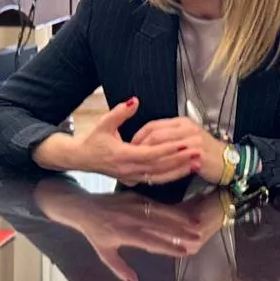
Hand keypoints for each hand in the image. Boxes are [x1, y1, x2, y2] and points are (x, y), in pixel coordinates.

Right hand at [33, 98, 201, 185]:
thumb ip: (120, 112)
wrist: (80, 158)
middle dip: (180, 160)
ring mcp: (131, 177)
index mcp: (122, 155)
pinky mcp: (133, 180)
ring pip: (160, 177)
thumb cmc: (92, 141)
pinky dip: (170, 176)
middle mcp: (128, 169)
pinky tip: (183, 171)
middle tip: (198, 152)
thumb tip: (134, 100)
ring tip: (196, 164)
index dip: (169, 149)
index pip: (151, 154)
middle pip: (160, 167)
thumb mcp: (103, 123)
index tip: (184, 143)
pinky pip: (155, 180)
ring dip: (179, 171)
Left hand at [34, 181, 212, 280]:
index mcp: (124, 234)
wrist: (82, 207)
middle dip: (180, 231)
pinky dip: (170, 208)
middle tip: (198, 237)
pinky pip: (155, 203)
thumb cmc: (95, 234)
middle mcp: (130, 219)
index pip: (151, 242)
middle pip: (160, 226)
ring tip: (197, 224)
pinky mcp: (134, 196)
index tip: (184, 252)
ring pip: (160, 212)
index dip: (168, 247)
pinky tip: (184, 213)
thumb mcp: (105, 253)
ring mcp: (133, 205)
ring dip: (180, 218)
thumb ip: (121, 269)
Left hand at [131, 117, 225, 185]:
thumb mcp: (187, 136)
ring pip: (161, 145)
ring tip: (137, 164)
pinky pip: (172, 159)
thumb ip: (169, 134)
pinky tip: (151, 171)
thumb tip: (146, 139)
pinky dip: (159, 165)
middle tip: (131, 156)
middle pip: (154, 134)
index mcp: (182, 122)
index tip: (130, 145)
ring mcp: (192, 140)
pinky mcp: (197, 154)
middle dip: (139, 146)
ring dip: (147, 155)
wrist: (228, 162)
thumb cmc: (204, 151)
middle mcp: (187, 128)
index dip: (139, 135)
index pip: (153, 125)